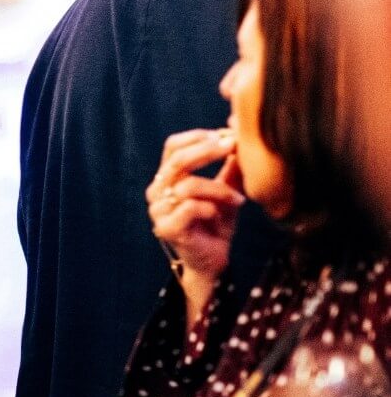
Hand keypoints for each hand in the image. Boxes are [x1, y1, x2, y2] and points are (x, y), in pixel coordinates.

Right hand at [147, 129, 244, 305]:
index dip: (197, 137)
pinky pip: (190, 208)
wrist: (212, 260)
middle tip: (232, 148)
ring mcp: (158, 210)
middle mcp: (157, 191)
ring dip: (218, 189)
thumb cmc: (216, 223)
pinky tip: (220, 215)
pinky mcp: (166, 228)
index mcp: (167, 178)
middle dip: (207, 151)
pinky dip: (210, 208)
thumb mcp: (226, 190)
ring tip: (238, 199)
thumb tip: (239, 136)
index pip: (172, 146)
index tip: (225, 136)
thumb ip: (230, 167)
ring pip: (188, 185)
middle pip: (177, 160)